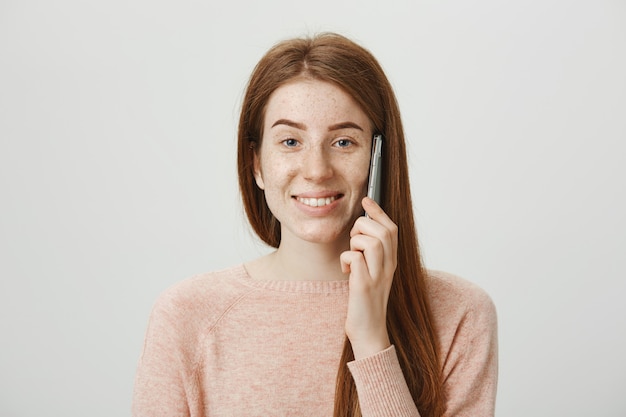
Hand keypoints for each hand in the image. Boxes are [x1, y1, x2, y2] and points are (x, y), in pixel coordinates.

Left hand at [340, 197, 397, 359]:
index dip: (378, 211)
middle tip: (353, 242)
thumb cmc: (366, 301)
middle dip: (363, 227)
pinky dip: (346, 260)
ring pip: (371, 241)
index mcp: (392, 262)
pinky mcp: (363, 287)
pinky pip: (354, 259)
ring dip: (355, 243)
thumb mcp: (373, 273)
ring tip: (351, 257)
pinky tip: (346, 272)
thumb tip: (360, 229)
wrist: (369, 332)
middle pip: (383, 231)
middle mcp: (389, 267)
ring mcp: (377, 277)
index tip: (366, 200)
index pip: (392, 229)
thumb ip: (371, 253)